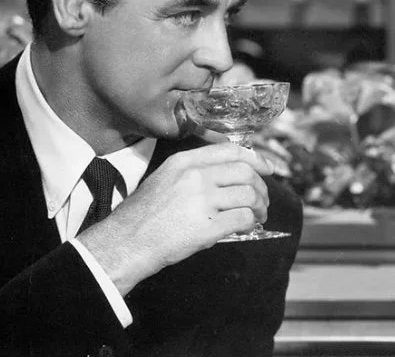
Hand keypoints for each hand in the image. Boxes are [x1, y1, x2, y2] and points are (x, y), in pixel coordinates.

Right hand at [77, 142, 274, 293]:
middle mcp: (195, 177)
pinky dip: (250, 223)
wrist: (127, 243)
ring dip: (259, 207)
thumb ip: (194, 173)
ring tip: (257, 216)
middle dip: (261, 187)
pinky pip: (243, 218)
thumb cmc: (143, 216)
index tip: (267, 169)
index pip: (231, 151)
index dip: (255, 159)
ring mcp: (202, 200)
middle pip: (245, 173)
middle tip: (262, 201)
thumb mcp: (164, 179)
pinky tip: (246, 227)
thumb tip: (228, 176)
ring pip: (249, 195)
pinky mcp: (208, 226)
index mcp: (184, 162)